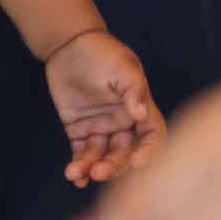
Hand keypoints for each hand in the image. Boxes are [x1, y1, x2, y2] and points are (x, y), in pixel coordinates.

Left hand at [46, 30, 164, 186]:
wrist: (68, 43)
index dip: (149, 153)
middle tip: (99, 172)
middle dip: (114, 167)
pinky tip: (73, 176)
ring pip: (102, 157)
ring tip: (76, 173)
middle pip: (125, 154)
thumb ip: (134, 90)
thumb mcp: (123, 67)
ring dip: (93, 169)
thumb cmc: (102, 52)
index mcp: (139, 111)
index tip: (136, 162)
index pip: (152, 138)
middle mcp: (123, 125)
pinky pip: (82, 153)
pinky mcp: (80, 130)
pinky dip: (79, 166)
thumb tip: (141, 114)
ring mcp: (101, 129)